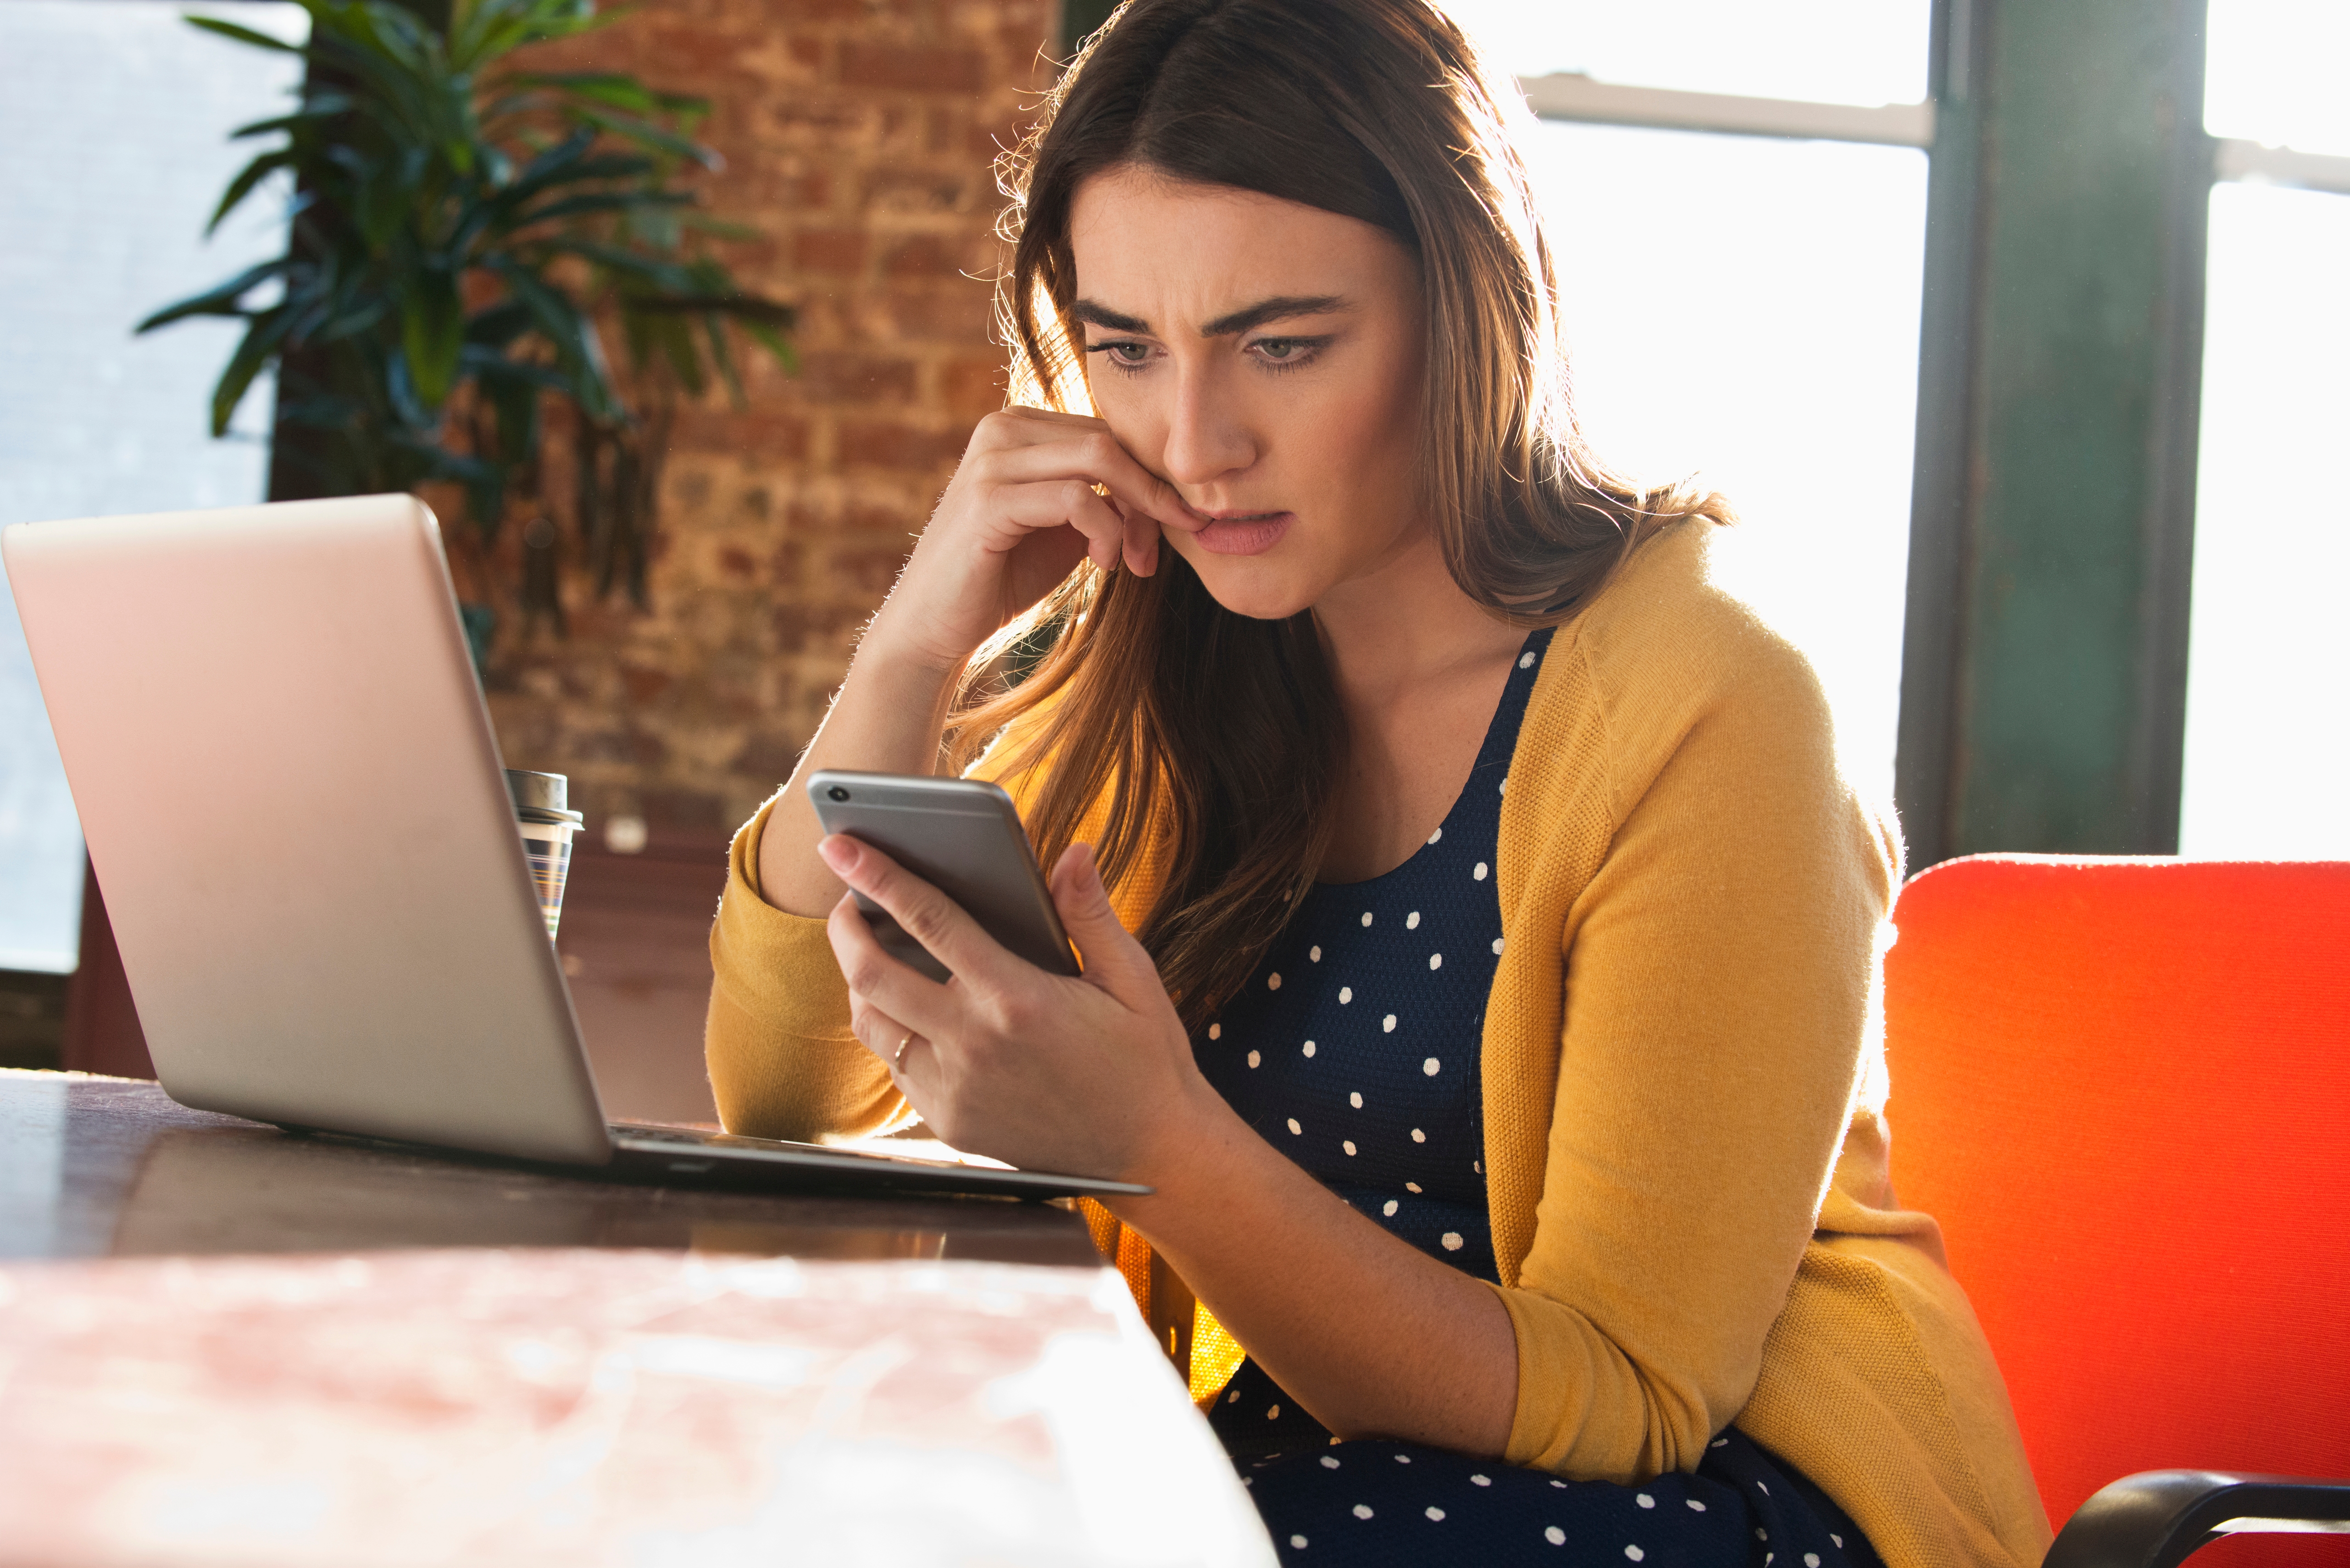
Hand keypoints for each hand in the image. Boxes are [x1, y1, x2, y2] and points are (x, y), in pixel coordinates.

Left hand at [817, 831, 1209, 1180]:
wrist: (1149, 1154)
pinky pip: (895, 1068)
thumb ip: (1090, 915)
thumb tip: (1072, 853)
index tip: (842, 847)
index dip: (879, 877)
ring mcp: (955, 1090)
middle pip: (872, 974)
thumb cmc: (1144, 1058)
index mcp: (1017, 998)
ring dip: (858, 981)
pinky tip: (910, 1010)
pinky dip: (891, 1031)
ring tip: (872, 951)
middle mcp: (974, 1045)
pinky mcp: (949, 1124)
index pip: (929, 921)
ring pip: (871, 1025)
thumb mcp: (1133, 978)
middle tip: (847, 900)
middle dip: (845, 927)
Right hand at [861, 408, 1198, 676]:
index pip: (1107, 431)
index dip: (1149, 477)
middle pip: (1109, 439)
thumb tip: (1165, 489)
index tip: (1174, 524)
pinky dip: (1104, 530)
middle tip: (1168, 541)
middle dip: (1151, 493)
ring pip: (1099, 459)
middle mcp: (1002, 428)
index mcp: (1020, 425)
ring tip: (1132, 560)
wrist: (935, 625)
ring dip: (1134, 514)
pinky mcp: (988, 499)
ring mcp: (991, 460)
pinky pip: (1075, 498)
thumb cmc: (1003, 575)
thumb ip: (1105, 497)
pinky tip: (1104, 563)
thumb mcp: (1066, 527)